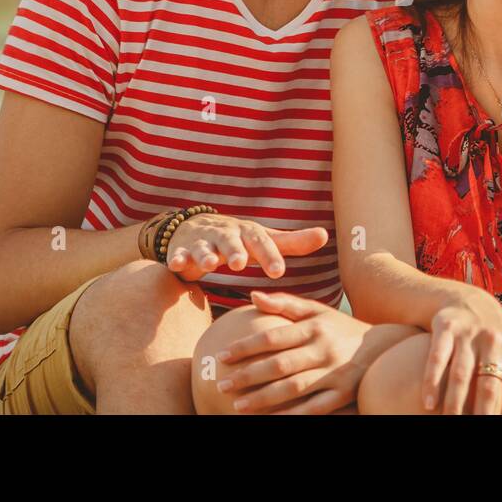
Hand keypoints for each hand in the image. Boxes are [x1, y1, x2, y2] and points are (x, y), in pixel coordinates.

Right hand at [163, 214, 328, 282]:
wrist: (198, 229)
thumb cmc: (239, 240)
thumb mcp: (264, 239)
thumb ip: (292, 242)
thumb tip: (325, 235)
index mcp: (248, 233)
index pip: (262, 243)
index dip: (270, 255)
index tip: (279, 272)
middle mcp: (227, 235)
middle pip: (232, 242)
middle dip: (235, 251)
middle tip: (240, 264)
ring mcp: (203, 241)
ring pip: (204, 248)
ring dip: (205, 255)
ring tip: (208, 264)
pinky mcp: (183, 250)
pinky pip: (179, 254)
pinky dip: (176, 259)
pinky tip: (176, 266)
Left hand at [214, 291, 402, 413]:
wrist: (384, 347)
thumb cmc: (340, 328)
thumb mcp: (317, 311)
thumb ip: (285, 304)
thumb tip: (252, 296)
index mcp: (314, 326)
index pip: (274, 336)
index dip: (246, 346)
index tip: (222, 356)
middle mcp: (324, 349)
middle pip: (280, 364)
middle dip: (248, 375)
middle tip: (222, 384)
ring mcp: (335, 373)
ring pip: (294, 388)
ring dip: (263, 398)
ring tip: (237, 406)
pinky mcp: (344, 395)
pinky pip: (314, 408)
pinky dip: (291, 415)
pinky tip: (270, 419)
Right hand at [422, 286, 501, 414]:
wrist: (470, 300)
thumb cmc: (498, 338)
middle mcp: (494, 339)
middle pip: (488, 385)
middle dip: (483, 413)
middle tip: (473, 430)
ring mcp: (469, 332)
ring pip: (461, 374)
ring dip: (455, 403)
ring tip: (450, 421)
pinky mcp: (446, 327)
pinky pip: (437, 357)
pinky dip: (431, 381)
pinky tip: (429, 403)